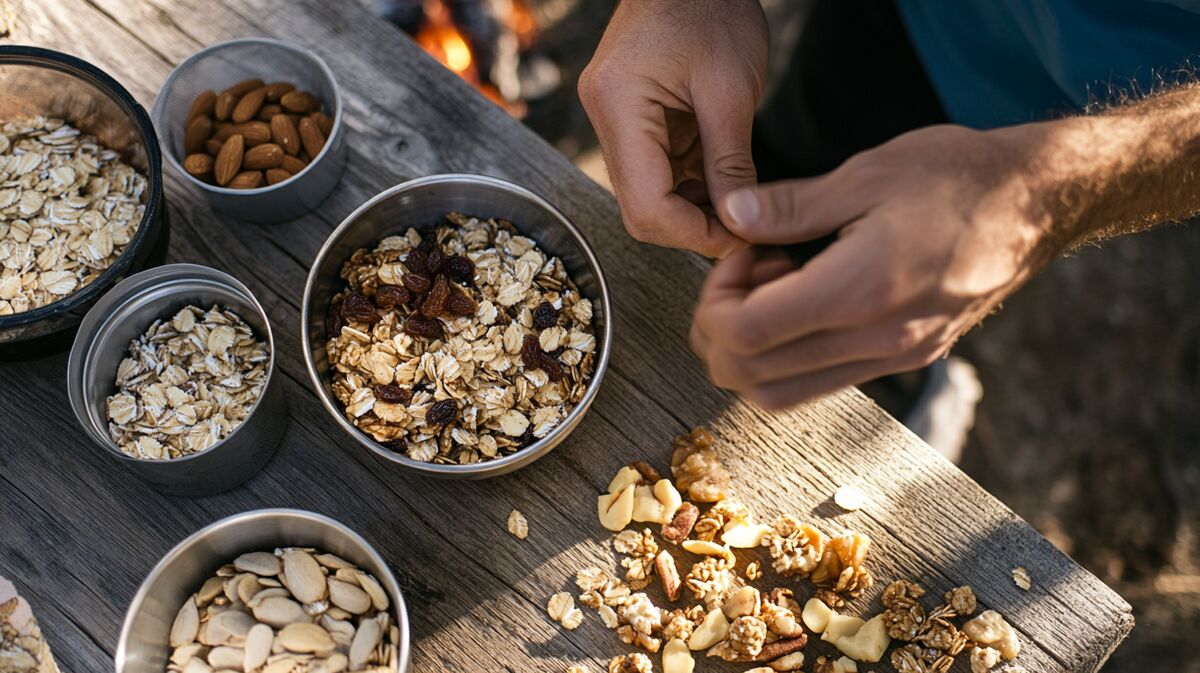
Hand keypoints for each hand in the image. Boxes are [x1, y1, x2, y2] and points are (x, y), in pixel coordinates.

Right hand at [579, 0, 766, 257]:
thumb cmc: (713, 8)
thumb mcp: (732, 91)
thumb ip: (730, 164)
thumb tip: (737, 223)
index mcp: (619, 106)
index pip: (646, 205)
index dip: (693, 234)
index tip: (740, 237)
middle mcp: (605, 116)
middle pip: (640, 206)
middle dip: (692, 225)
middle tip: (743, 228)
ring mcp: (614, 117)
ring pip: (648, 192)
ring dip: (693, 206)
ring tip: (739, 201)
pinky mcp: (630, 116)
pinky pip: (657, 168)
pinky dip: (691, 183)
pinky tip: (723, 179)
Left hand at [691, 124, 1060, 407]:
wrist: (1037, 204)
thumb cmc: (956, 177)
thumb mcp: (867, 173)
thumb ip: (790, 205)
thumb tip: (731, 215)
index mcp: (861, 291)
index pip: (747, 335)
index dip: (715, 302)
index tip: (737, 255)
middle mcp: (877, 340)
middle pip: (751, 377)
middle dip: (718, 331)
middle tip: (739, 275)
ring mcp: (893, 358)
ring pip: (780, 394)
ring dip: (749, 351)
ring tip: (771, 286)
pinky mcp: (905, 360)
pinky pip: (819, 383)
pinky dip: (786, 356)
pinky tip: (802, 300)